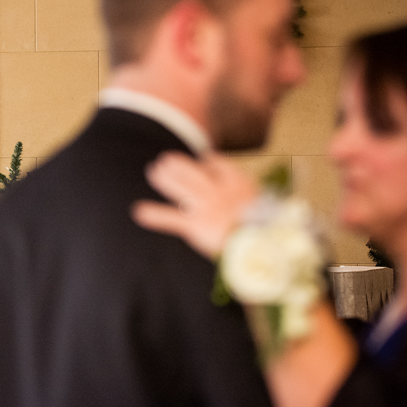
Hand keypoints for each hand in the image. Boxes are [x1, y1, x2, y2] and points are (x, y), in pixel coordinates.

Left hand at [131, 152, 257, 258]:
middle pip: (192, 171)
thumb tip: (236, 190)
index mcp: (237, 183)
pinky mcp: (194, 225)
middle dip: (178, 164)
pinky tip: (139, 211)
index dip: (209, 162)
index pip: (218, 164)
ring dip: (164, 179)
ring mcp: (204, 206)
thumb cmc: (267, 228)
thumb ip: (248, 192)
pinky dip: (153, 214)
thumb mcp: (264, 203)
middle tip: (165, 160)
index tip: (204, 161)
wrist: (262, 245)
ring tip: (153, 171)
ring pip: (179, 187)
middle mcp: (217, 190)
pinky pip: (170, 217)